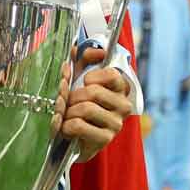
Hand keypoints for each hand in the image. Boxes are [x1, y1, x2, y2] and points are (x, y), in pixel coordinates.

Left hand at [61, 46, 131, 161]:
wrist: (75, 137)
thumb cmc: (79, 103)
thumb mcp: (80, 76)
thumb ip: (82, 59)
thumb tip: (84, 49)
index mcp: (120, 88)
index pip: (112, 74)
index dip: (92, 76)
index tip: (85, 82)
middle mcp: (123, 106)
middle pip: (93, 92)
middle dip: (73, 96)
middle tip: (67, 101)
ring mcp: (116, 124)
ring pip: (86, 108)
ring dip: (68, 111)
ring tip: (66, 115)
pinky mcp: (105, 139)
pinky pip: (79, 126)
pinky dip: (67, 125)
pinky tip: (66, 128)